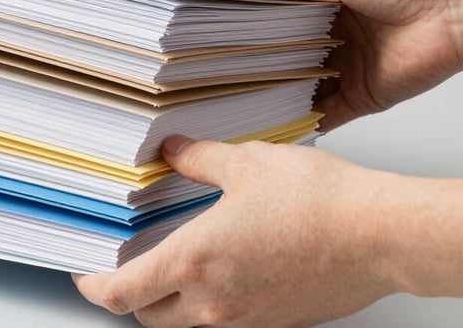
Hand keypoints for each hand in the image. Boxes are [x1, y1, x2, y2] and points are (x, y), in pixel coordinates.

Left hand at [73, 137, 462, 326]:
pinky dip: (208, 302)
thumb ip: (199, 159)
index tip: (82, 271)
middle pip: (147, 315)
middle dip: (127, 294)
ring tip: (173, 262)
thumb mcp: (246, 163)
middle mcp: (214, 301)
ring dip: (167, 299)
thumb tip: (173, 152)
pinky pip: (224, 321)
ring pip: (184, 322)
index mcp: (195, 262)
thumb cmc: (320, 203)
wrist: (381, 235)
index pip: (119, 293)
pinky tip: (223, 267)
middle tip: (125, 265)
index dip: (90, 286)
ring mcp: (245, 318)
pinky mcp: (273, 321)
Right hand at [233, 0, 462, 129]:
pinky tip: (271, 123)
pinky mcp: (358, 98)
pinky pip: (322, 115)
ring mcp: (342, 69)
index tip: (215, 30)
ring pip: (296, 87)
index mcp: (322, 3)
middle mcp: (329, 37)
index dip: (247, 23)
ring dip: (273, 94)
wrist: (457, 14)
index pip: (274, 17)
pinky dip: (300, 122)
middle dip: (254, 63)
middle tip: (216, 70)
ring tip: (234, 101)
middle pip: (282, 55)